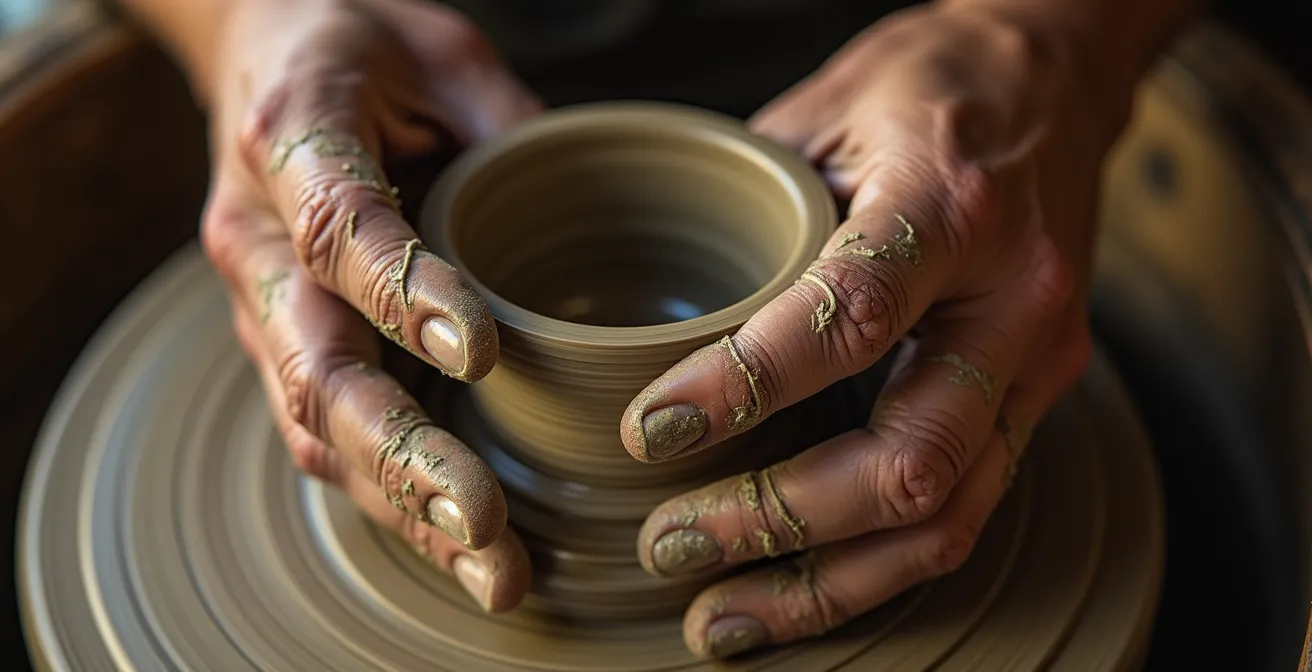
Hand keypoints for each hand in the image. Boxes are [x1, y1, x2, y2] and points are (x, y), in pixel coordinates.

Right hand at [199, 0, 538, 610]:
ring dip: (402, 502)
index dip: (404, 292)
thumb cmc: (362, 42)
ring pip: (315, 423)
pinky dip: (389, 496)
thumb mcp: (442, 52)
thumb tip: (596, 232)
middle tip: (487, 522)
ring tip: (489, 570)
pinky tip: (457, 544)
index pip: (341, 227)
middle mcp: (258, 236)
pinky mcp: (283, 341)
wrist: (263, 49)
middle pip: (317, 364)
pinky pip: (323, 432)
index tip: (484, 351)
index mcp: (291, 137)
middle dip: (404, 453)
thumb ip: (506, 131)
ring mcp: (262, 300)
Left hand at [620, 4, 1132, 657]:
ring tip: (720, 615)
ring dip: (823, 584)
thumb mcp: (822, 113)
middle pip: (905, 459)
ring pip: (944, 518)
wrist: (1056, 74)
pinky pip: (963, 511)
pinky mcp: (1037, 400)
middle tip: (667, 542)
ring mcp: (1039, 363)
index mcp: (951, 208)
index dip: (739, 388)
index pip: (843, 318)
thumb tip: (657, 326)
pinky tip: (796, 588)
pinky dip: (871, 566)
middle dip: (774, 519)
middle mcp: (1012, 301)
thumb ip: (754, 220)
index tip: (646, 430)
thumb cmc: (927, 85)